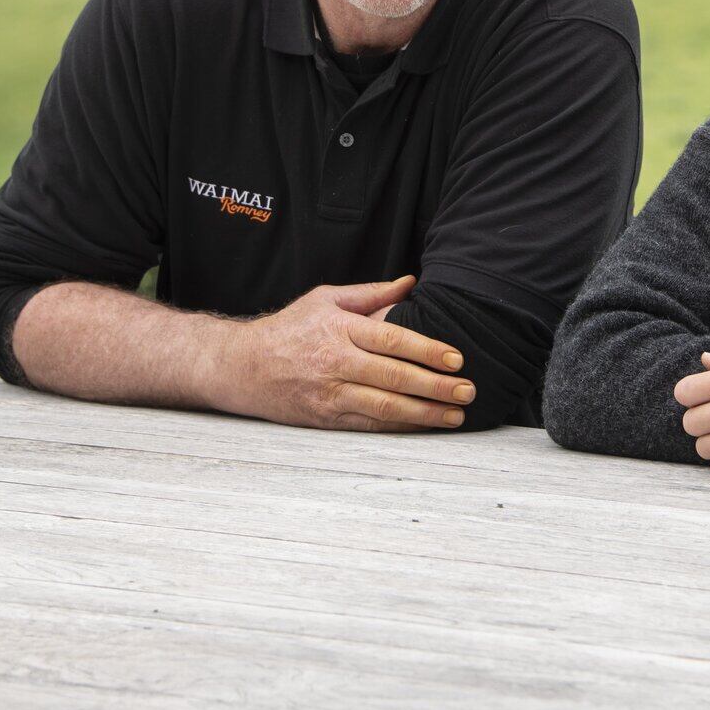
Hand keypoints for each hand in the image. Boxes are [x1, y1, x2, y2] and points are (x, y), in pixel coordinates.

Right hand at [203, 276, 473, 431]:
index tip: (457, 358)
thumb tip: (411, 282)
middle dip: (436, 387)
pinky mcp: (325, 419)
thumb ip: (371, 294)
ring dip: (425, 414)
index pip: (392, 340)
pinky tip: (424, 426)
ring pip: (385, 408)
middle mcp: (336, 362)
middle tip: (468, 391)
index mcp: (339, 329)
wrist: (242, 366)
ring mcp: (330, 394)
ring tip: (455, 415)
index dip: (428, 350)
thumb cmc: (290, 328)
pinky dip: (400, 428)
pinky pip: (369, 425)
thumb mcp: (326, 299)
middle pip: (395, 378)